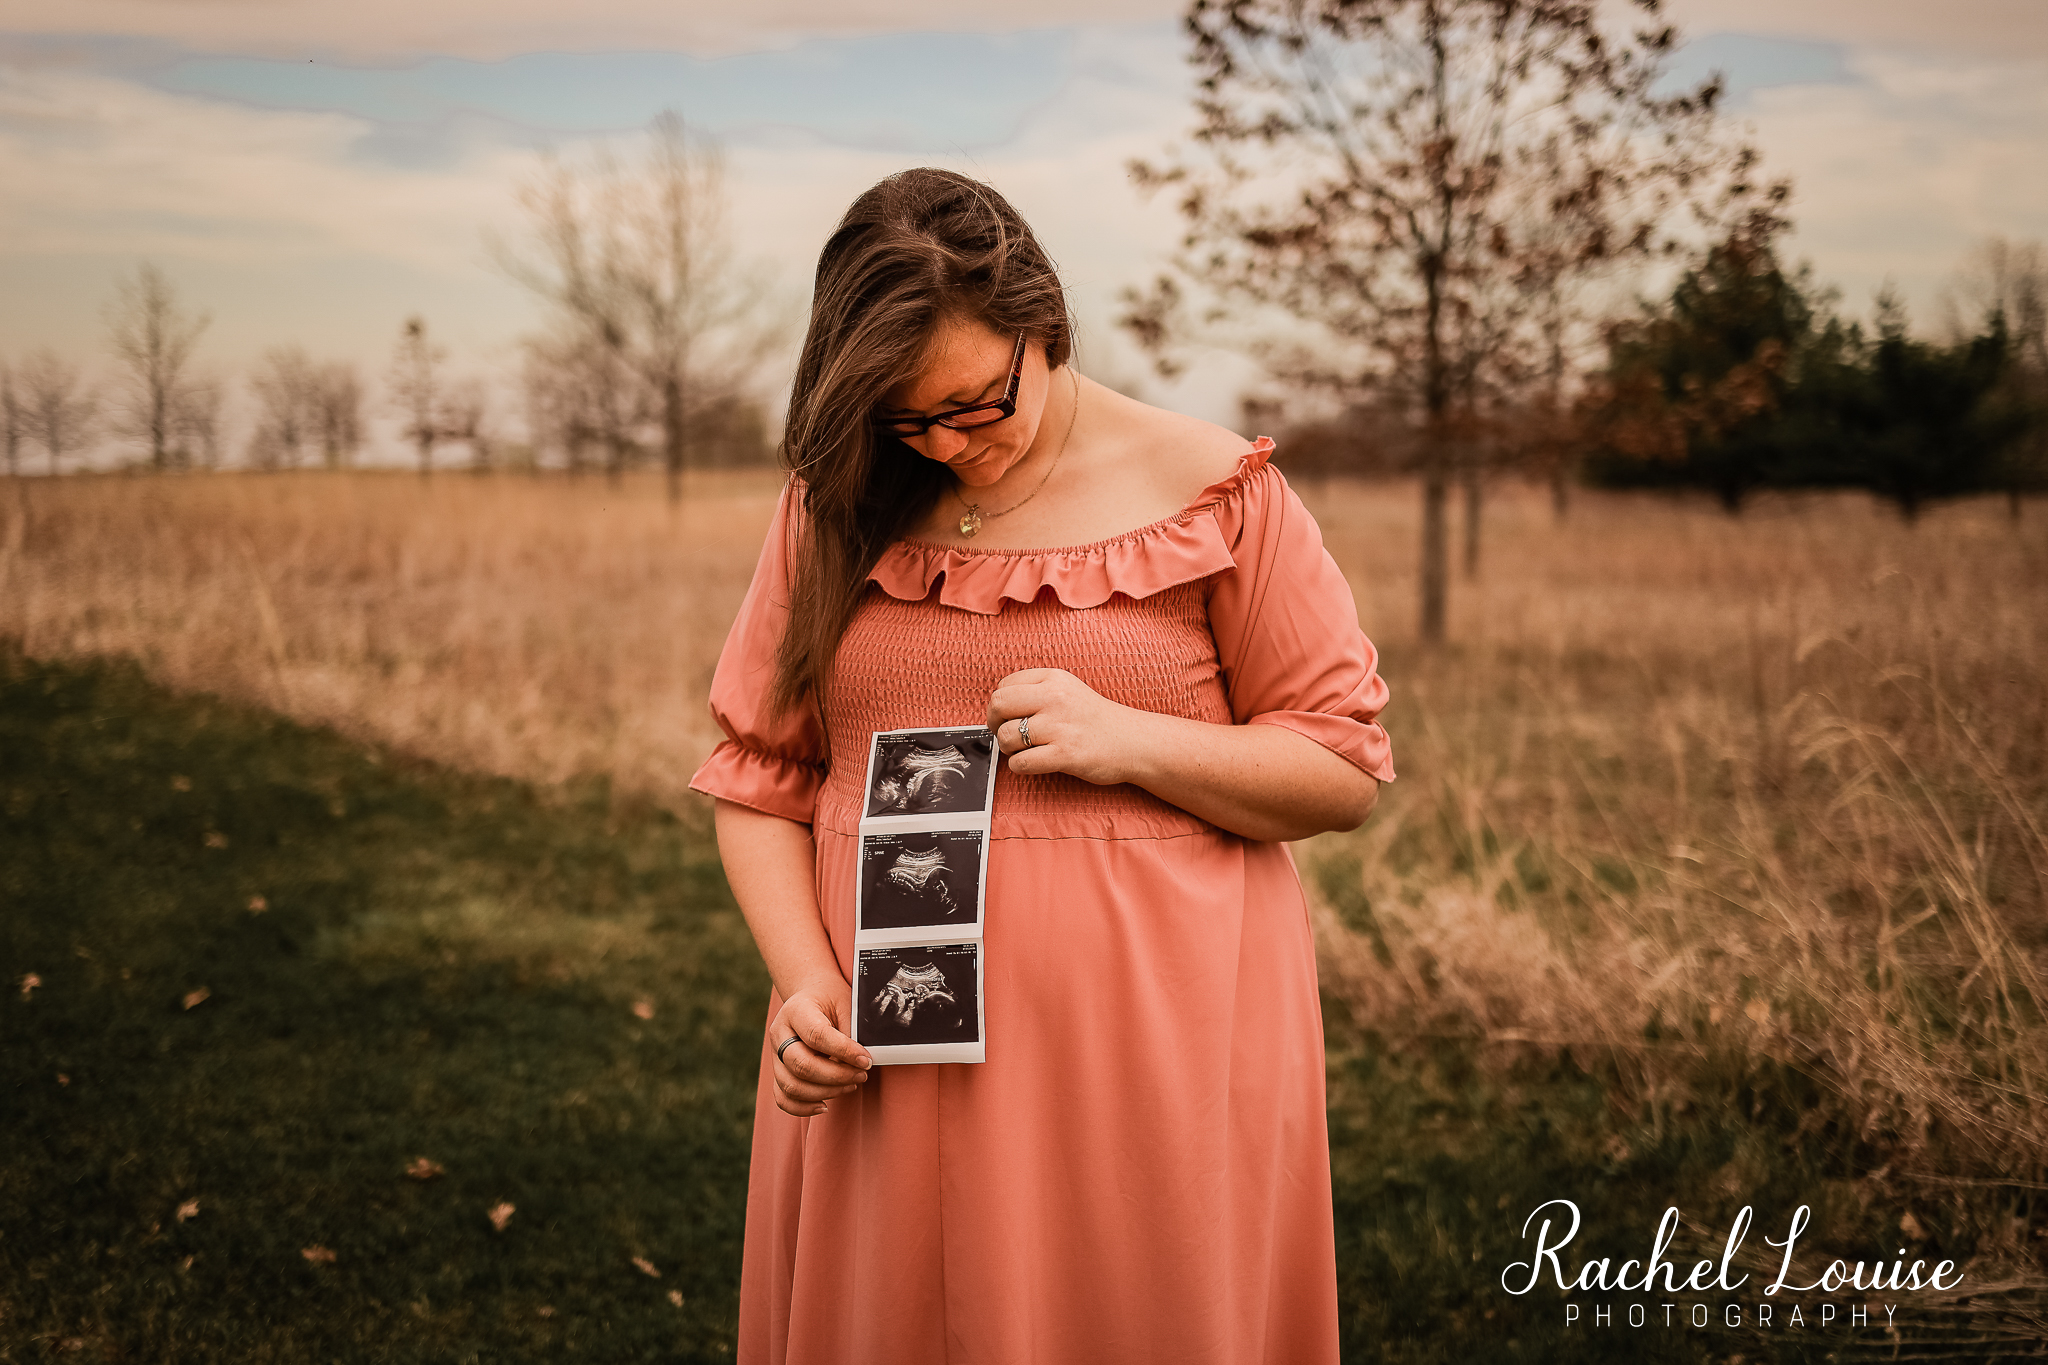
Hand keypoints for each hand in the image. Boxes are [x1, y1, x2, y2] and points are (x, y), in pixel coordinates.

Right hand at [768, 977, 871, 1117]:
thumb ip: (851, 1032)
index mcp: (796, 1010)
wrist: (811, 996)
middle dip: (836, 1076)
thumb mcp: (845, 1005)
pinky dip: (803, 1107)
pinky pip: (783, 1097)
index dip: (844, 1051)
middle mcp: (779, 1033)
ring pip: (792, 1085)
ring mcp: (774, 1054)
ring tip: (851, 1084)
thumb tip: (862, 1062)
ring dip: (826, 1092)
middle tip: (862, 1074)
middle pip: (801, 1065)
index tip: (866, 1060)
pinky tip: (825, 1105)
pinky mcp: (777, 1071)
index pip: (817, 1036)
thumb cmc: (831, 1000)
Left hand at [987, 667, 1149, 785]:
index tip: (1008, 717)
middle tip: (1007, 735)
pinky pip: (1021, 762)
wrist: (1133, 742)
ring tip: (1027, 750)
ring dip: (1010, 749)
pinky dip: (1021, 766)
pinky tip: (1035, 762)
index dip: (1000, 705)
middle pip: (999, 706)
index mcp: (1054, 678)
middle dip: (995, 724)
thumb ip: (1035, 691)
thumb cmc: (1096, 720)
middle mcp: (1055, 697)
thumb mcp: (1068, 690)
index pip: (1004, 685)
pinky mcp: (1065, 754)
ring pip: (1006, 737)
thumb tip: (997, 707)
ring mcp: (1060, 726)